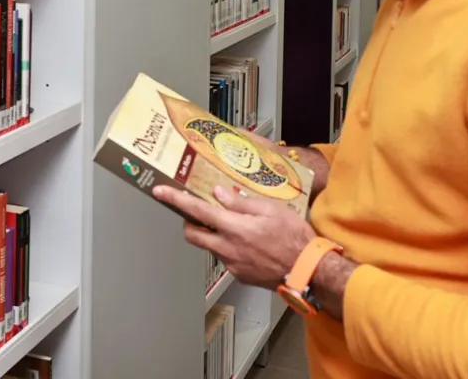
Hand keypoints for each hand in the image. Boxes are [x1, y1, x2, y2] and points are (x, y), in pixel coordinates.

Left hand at [152, 184, 315, 287]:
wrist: (308, 271)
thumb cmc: (294, 238)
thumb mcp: (271, 210)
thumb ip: (241, 202)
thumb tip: (219, 194)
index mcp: (233, 228)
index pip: (196, 211)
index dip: (175, 200)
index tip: (159, 192)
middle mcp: (227, 248)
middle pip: (192, 234)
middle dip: (189, 222)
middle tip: (199, 213)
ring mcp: (231, 264)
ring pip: (209, 246)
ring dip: (212, 235)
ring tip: (234, 227)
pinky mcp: (239, 275)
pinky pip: (225, 258)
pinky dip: (229, 248)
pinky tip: (248, 244)